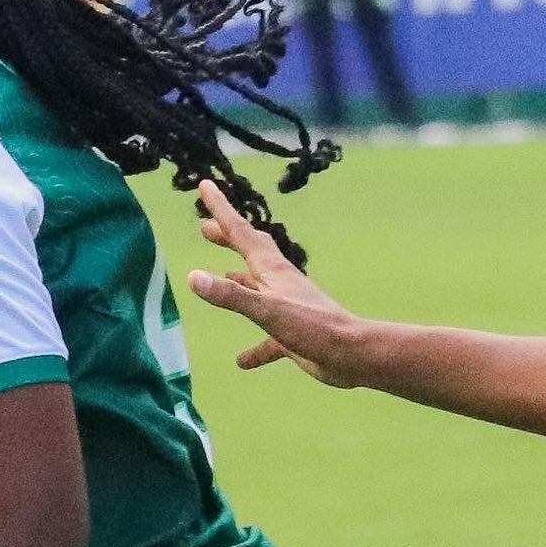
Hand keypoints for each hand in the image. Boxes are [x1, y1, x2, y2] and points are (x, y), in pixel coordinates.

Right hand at [185, 185, 364, 381]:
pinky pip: (267, 338)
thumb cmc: (312, 328)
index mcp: (272, 270)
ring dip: (238, 277)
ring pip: (256, 287)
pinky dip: (254, 346)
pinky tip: (242, 361)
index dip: (221, 209)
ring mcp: (286, 307)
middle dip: (228, 237)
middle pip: (249, 251)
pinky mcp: (292, 333)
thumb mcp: (267, 310)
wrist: (352, 354)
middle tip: (205, 227)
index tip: (205, 185)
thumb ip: (230, 294)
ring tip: (221, 272)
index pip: (240, 232)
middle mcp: (278, 282)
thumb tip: (192, 277)